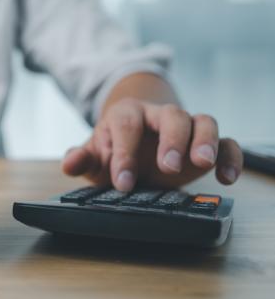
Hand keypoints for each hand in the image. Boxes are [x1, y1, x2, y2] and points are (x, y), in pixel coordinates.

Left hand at [61, 99, 242, 190]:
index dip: (124, 153)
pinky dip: (230, 156)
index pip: (127, 127)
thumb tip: (69, 163)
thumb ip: (81, 158)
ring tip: (203, 164)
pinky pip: (227, 143)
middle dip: (171, 139)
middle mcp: (159, 115)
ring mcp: (185, 127)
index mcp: (127, 115)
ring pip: (202, 121)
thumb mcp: (94, 155)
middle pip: (171, 115)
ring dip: (204, 140)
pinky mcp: (205, 143)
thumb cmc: (114, 148)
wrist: (134, 142)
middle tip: (167, 167)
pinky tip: (227, 177)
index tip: (122, 183)